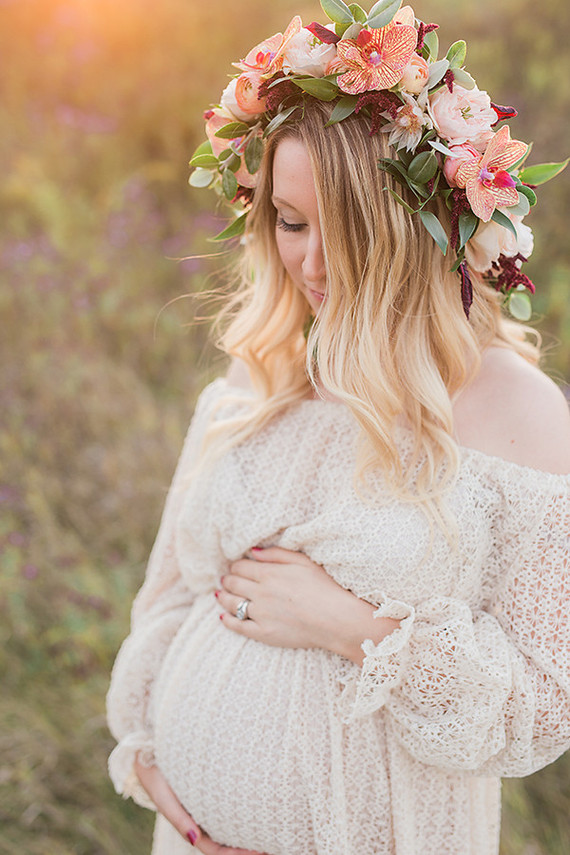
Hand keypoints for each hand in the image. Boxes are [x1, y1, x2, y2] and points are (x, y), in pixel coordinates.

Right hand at [133, 758, 266, 853]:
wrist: (148, 751)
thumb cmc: (156, 776)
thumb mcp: (165, 798)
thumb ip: (179, 819)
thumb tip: (195, 839)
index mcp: (191, 827)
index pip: (216, 850)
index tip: (258, 853)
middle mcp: (201, 819)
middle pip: (227, 842)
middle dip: (247, 847)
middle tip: (272, 846)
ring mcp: (207, 805)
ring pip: (230, 825)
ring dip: (248, 831)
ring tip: (271, 830)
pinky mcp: (211, 788)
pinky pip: (229, 805)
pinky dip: (243, 811)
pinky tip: (258, 806)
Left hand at [217, 546, 398, 663]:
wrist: (336, 619)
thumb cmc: (324, 587)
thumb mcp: (303, 562)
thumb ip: (276, 554)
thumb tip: (252, 552)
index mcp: (269, 574)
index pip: (240, 567)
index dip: (235, 566)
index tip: (235, 567)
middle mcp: (260, 594)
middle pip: (233, 584)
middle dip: (227, 579)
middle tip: (225, 579)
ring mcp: (260, 615)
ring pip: (232, 604)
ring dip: (224, 597)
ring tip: (221, 594)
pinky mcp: (264, 634)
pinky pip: (239, 626)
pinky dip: (228, 620)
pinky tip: (223, 616)